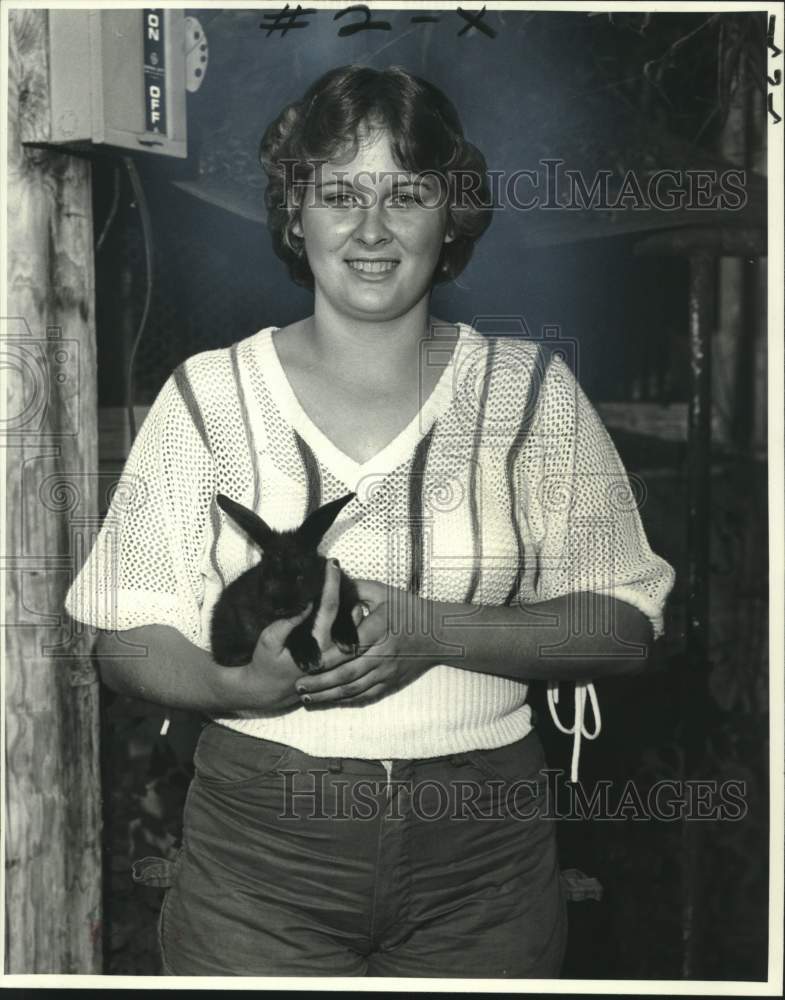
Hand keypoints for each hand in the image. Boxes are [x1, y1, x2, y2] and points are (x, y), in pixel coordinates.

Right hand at [226, 561, 355, 711]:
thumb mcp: (269, 640)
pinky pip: (352, 636)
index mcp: (316, 646)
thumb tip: (306, 603)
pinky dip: (353, 618)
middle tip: (343, 570)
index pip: (329, 607)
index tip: (332, 563)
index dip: (331, 583)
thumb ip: (287, 623)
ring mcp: (338, 659)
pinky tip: (347, 604)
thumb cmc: (265, 662)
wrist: (268, 691)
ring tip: (346, 583)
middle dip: (350, 589)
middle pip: (352, 615)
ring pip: (357, 626)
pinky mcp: (337, 660)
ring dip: (354, 604)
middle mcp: (333, 653)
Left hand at [295, 579, 438, 707]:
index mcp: (379, 628)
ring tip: (307, 697)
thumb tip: (329, 582)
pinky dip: (346, 701)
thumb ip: (355, 589)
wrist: (438, 634)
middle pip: (347, 673)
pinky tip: (330, 701)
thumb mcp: (383, 593)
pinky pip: (366, 695)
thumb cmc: (408, 610)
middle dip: (321, 682)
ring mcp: (387, 671)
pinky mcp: (391, 683)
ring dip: (329, 695)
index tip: (305, 661)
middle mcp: (383, 653)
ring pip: (354, 688)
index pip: (349, 646)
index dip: (326, 657)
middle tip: (298, 685)